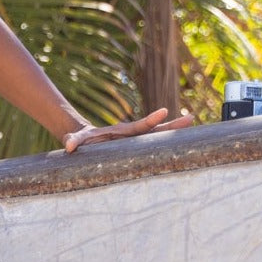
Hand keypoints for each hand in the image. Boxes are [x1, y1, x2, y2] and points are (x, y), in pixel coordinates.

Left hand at [62, 107, 193, 152]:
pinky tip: (184, 149)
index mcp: (122, 132)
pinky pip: (154, 149)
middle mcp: (133, 135)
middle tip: (191, 118)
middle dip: (172, 125)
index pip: (139, 126)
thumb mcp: (77, 140)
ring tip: (193, 127)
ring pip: (159, 138)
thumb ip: (73, 141)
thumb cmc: (82, 140)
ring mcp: (136, 142)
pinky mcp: (137, 150)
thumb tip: (68, 147)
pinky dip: (168, 147)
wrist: (85, 141)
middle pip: (156, 129)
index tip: (164, 111)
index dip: (151, 120)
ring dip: (174, 135)